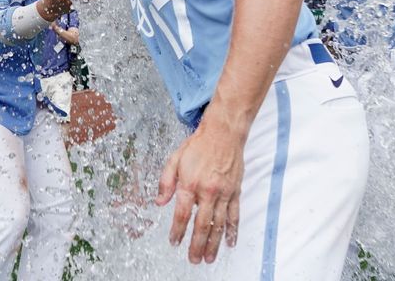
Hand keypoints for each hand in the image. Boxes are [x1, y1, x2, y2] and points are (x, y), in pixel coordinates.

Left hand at [155, 116, 243, 263]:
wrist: (224, 133)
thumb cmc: (198, 145)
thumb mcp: (174, 159)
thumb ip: (165, 182)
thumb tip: (159, 202)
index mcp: (190, 184)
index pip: (182, 215)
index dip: (177, 231)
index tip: (174, 243)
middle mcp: (208, 191)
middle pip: (201, 225)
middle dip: (197, 245)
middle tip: (193, 260)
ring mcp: (224, 193)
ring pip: (219, 224)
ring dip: (214, 244)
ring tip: (209, 258)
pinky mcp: (235, 191)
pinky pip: (235, 215)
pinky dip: (232, 230)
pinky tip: (230, 242)